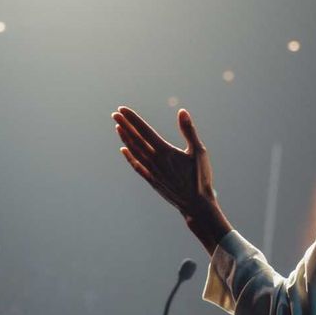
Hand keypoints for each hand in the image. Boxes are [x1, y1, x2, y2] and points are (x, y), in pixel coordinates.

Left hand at [111, 106, 233, 251]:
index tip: (122, 109)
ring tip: (118, 127)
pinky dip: (129, 157)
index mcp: (165, 151)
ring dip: (125, 139)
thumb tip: (182, 111)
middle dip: (125, 125)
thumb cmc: (200, 177)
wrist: (196, 205)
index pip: (144, 130)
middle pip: (136, 139)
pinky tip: (123, 150)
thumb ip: (189, 131)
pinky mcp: (151, 180)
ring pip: (134, 152)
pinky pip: (137, 166)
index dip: (133, 119)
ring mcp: (151, 171)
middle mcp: (155, 160)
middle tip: (115, 113)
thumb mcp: (199, 151)